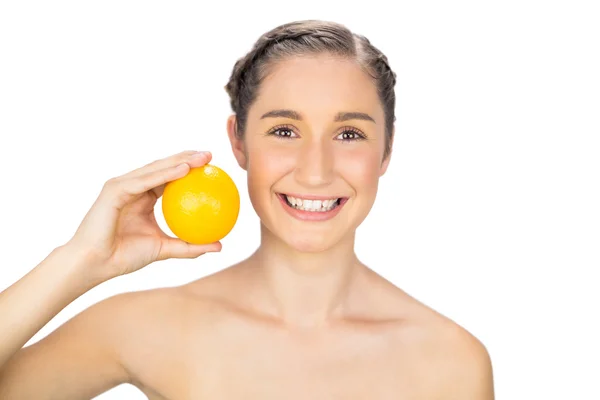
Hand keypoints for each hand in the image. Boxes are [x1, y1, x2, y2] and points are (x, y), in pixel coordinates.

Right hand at [64, 150, 220, 279]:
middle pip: (163, 167)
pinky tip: (185, 169)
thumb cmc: (124, 257)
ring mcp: (122, 186)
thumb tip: (220, 246)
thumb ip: (190, 246)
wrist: (95, 264)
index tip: (212, 167)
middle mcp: (132, 187)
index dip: (188, 169)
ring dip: (180, 160)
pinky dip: (165, 174)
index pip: (168, 177)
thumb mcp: (164, 249)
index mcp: (142, 197)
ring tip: (202, 157)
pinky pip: (145, 180)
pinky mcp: (114, 190)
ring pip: (155, 169)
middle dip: (187, 157)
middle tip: (210, 155)